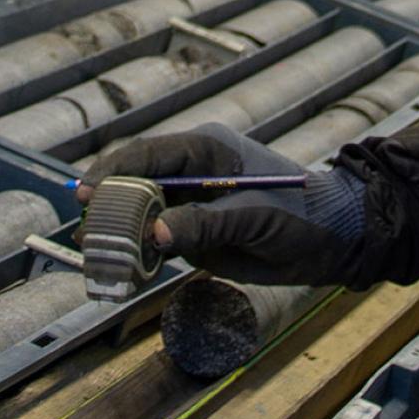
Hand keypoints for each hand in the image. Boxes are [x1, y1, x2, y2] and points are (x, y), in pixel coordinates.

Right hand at [77, 125, 369, 284]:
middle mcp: (193, 173)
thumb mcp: (255, 217)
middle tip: (83, 232)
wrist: (335, 241)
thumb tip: (154, 232)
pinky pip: (158, 240)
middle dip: (107, 205)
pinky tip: (119, 268)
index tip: (85, 192)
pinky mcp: (196, 234)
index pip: (148, 154)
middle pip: (137, 182)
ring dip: (117, 233)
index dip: (114, 172)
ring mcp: (192, 204)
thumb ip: (205, 224)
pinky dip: (138, 253)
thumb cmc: (302, 214)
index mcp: (206, 150)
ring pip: (142, 213)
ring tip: (91, 253)